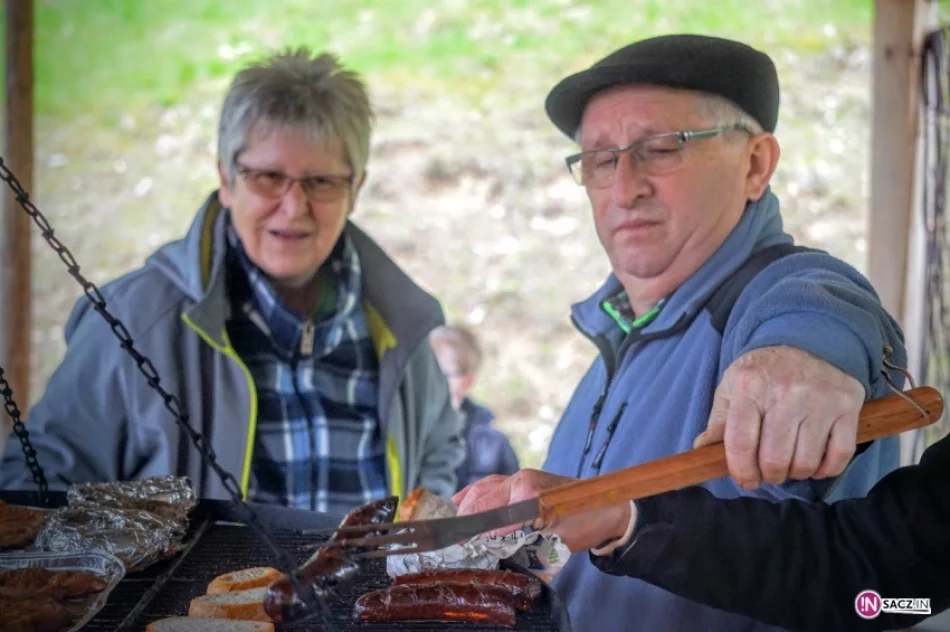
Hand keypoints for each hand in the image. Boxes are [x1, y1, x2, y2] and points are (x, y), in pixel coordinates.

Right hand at [452, 469, 632, 552]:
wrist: (608, 506)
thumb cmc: (585, 524)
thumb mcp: (556, 544)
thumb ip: (526, 548)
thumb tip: (500, 556)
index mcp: (528, 495)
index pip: (492, 517)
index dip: (476, 535)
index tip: (461, 548)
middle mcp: (521, 480)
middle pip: (482, 500)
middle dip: (466, 520)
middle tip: (453, 542)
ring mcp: (521, 477)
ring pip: (484, 488)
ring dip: (467, 506)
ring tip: (454, 526)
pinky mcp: (523, 478)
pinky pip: (493, 483)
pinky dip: (476, 492)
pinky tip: (459, 500)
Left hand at [694, 345, 864, 489]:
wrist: (808, 338)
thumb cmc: (764, 371)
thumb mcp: (733, 386)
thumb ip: (719, 421)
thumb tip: (703, 451)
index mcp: (750, 387)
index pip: (741, 443)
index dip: (741, 470)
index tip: (745, 480)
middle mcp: (786, 392)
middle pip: (774, 458)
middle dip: (769, 475)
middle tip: (768, 471)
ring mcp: (819, 400)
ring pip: (806, 462)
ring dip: (796, 473)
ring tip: (790, 463)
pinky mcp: (846, 406)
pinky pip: (839, 455)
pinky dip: (826, 469)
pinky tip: (815, 463)